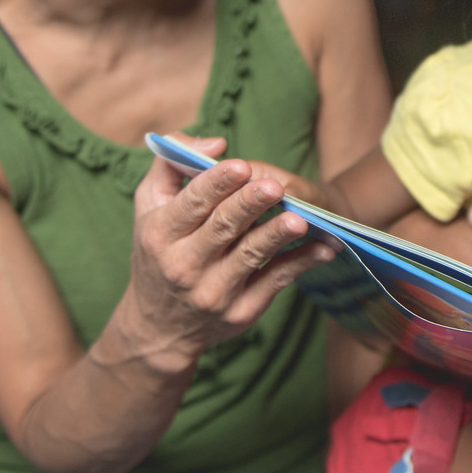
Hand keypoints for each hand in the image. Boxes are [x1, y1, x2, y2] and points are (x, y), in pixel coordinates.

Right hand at [120, 137, 334, 374]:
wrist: (159, 327)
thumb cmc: (158, 252)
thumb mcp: (149, 206)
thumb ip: (172, 162)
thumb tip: (217, 145)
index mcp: (160, 234)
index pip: (191, 204)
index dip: (216, 184)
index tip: (241, 166)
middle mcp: (184, 265)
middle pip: (223, 228)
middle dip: (250, 205)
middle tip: (275, 187)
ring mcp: (214, 292)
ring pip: (251, 256)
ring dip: (277, 235)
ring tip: (300, 218)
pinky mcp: (241, 312)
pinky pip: (275, 282)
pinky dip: (301, 263)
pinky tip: (322, 247)